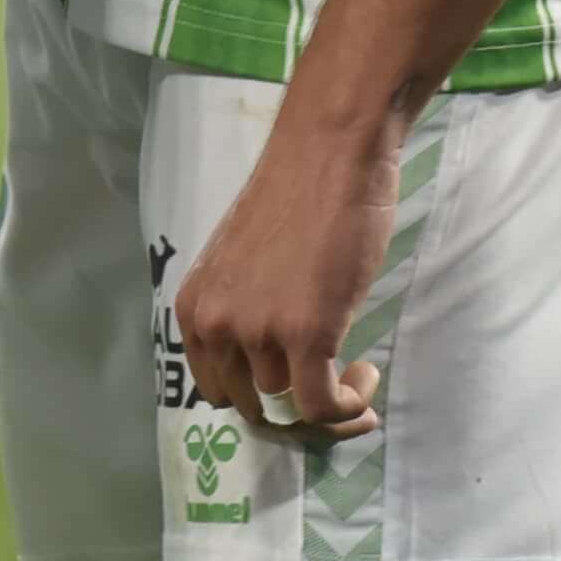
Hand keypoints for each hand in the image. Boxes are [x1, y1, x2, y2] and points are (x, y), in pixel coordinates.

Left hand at [167, 102, 401, 440]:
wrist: (330, 151)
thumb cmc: (297, 196)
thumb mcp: (245, 266)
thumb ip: (244, 312)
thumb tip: (269, 365)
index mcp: (194, 306)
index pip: (215, 390)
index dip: (257, 399)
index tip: (294, 387)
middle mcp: (215, 324)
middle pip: (252, 406)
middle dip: (292, 408)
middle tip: (330, 387)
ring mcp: (257, 331)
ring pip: (292, 404)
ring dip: (329, 399)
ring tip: (354, 367)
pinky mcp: (305, 334)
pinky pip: (323, 407)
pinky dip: (349, 409)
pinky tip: (366, 378)